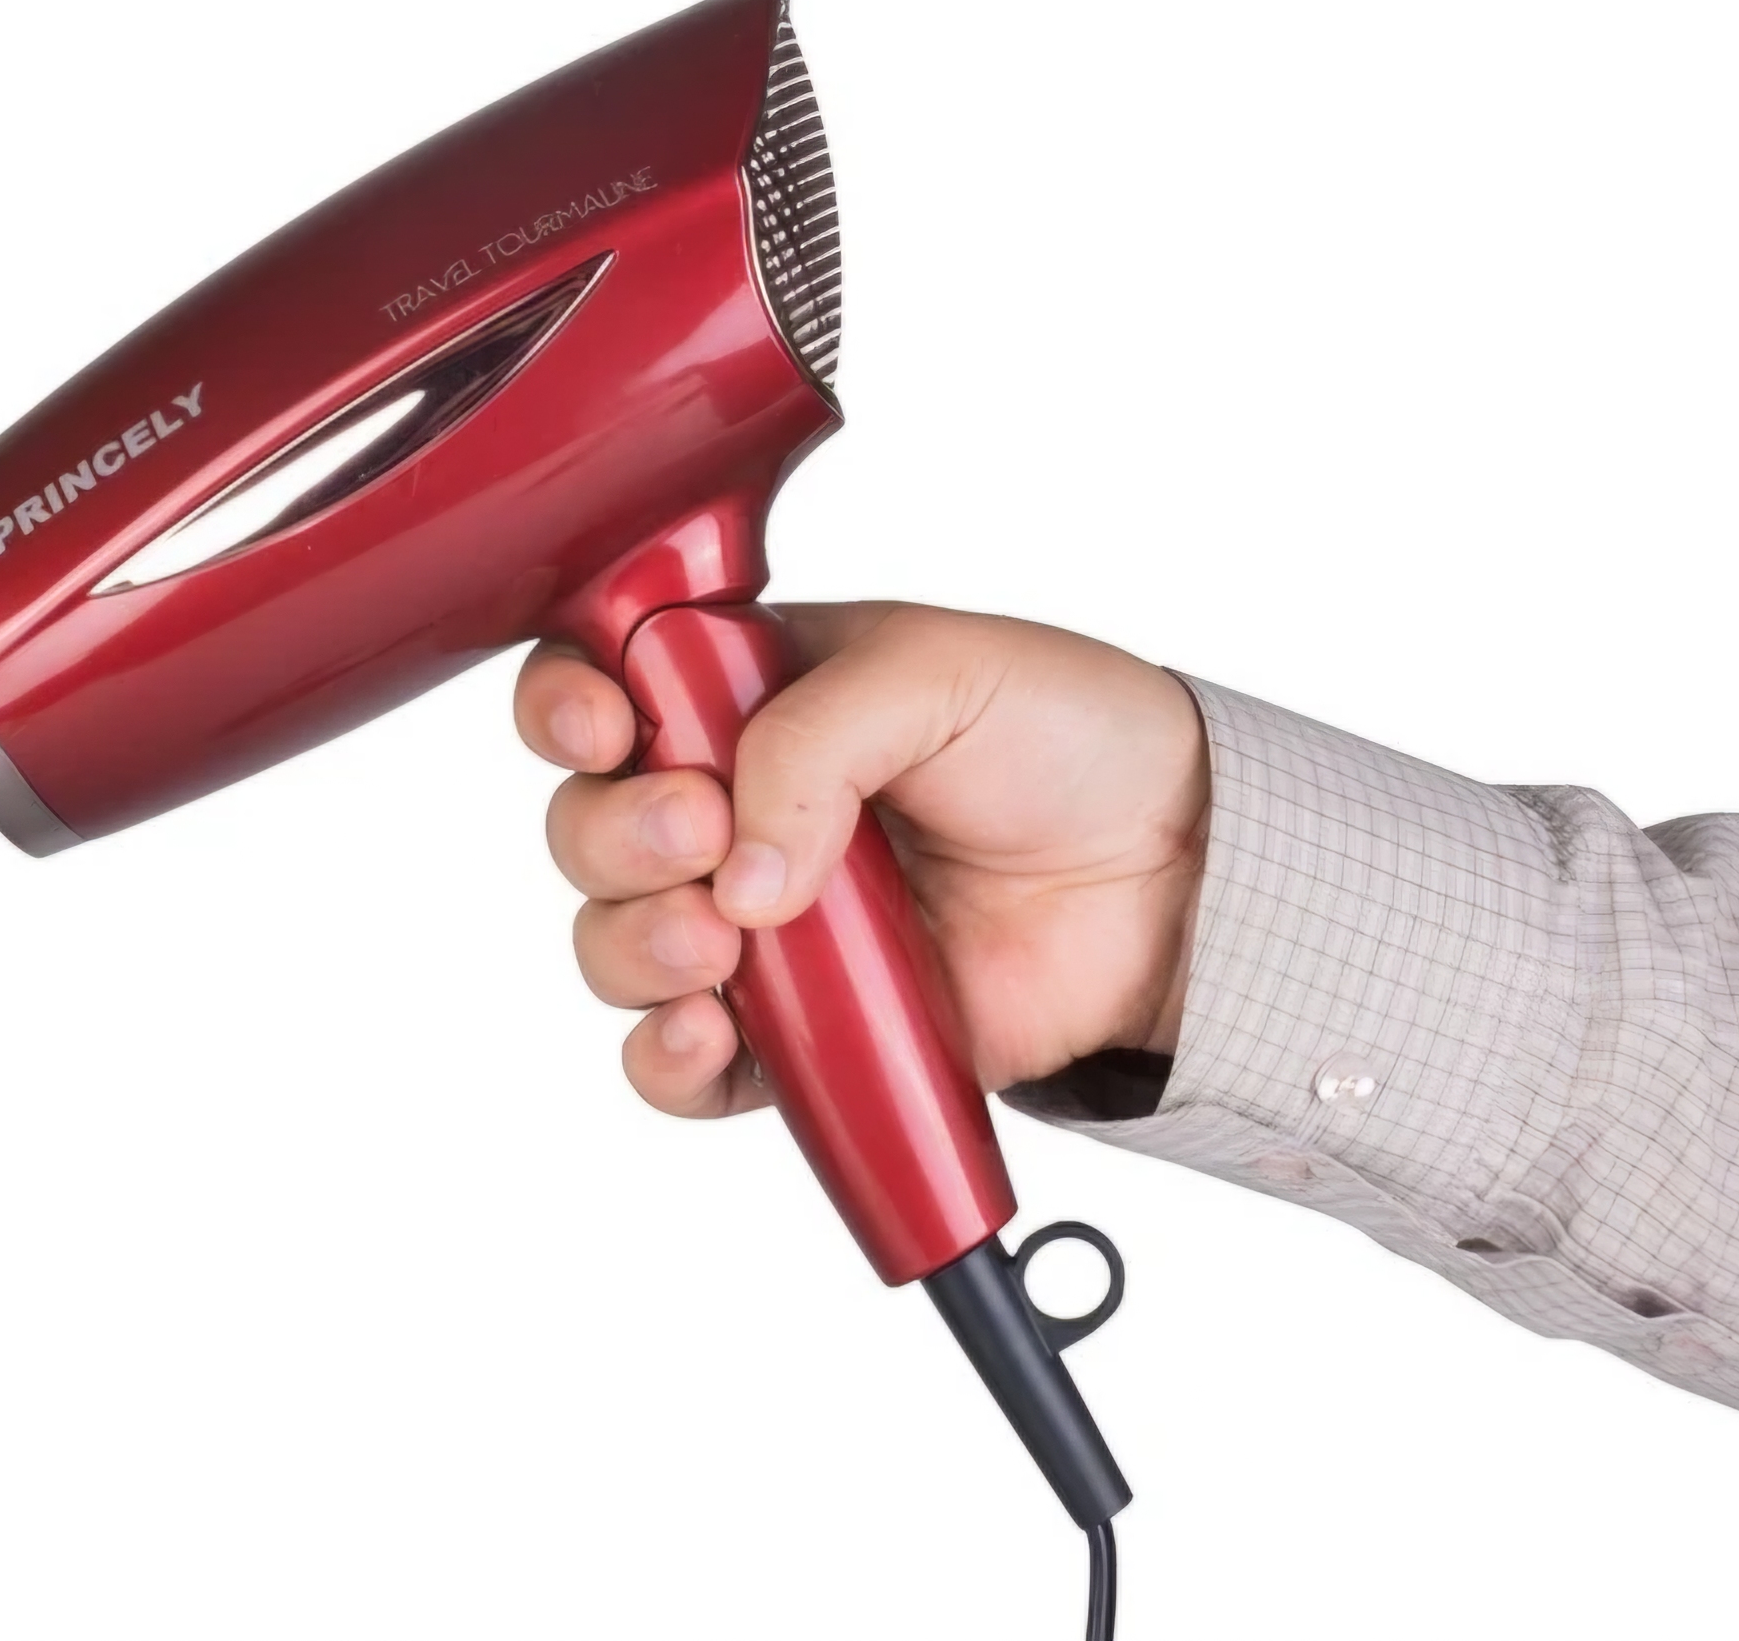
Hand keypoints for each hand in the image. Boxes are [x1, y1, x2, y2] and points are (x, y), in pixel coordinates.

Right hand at [514, 602, 1209, 1117]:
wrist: (1169, 876)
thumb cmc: (1068, 740)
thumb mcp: (939, 672)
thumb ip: (815, 736)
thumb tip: (740, 871)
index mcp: (745, 693)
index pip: (600, 688)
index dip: (569, 709)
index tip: (606, 730)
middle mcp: (729, 807)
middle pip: (589, 828)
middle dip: (618, 836)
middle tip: (704, 835)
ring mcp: (754, 927)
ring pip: (615, 945)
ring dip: (635, 946)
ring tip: (722, 946)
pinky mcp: (797, 1033)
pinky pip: (681, 1066)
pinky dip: (668, 1059)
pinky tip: (712, 1037)